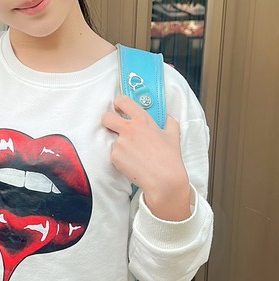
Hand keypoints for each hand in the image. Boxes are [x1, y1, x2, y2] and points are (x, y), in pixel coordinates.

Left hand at [102, 95, 191, 220]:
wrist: (164, 179)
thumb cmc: (169, 158)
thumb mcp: (173, 135)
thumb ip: (169, 122)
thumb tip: (167, 117)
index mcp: (142, 120)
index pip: (123, 101)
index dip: (119, 103)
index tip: (120, 108)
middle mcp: (129, 129)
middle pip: (106, 117)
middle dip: (108, 121)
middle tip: (115, 127)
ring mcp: (120, 143)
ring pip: (112, 139)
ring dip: (119, 144)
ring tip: (134, 154)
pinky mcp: (115, 156)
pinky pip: (114, 153)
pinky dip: (120, 157)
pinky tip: (132, 162)